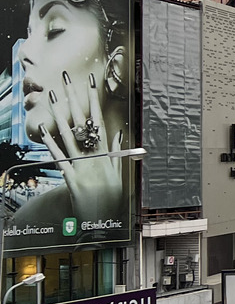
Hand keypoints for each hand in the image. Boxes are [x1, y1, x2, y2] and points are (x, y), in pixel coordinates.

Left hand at [35, 71, 124, 220]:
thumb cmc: (111, 200)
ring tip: (53, 97)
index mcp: (108, 155)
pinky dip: (52, 145)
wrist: (103, 223)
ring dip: (61, 116)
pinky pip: (60, 158)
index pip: (100, 121)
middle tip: (67, 80)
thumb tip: (121, 133)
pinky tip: (45, 131)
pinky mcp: (71, 178)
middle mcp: (95, 158)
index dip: (95, 101)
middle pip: (83, 123)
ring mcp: (83, 167)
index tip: (90, 82)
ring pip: (70, 136)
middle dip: (75, 100)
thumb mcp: (119, 175)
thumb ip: (118, 153)